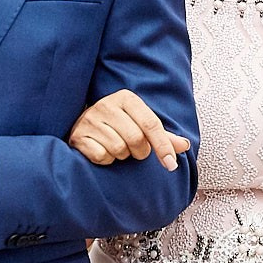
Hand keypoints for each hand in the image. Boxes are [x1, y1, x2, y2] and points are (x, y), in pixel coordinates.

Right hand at [67, 89, 189, 169]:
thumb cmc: (118, 125)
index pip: (151, 124)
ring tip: (116, 147)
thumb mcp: (141, 124)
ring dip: (121, 155)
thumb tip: (185, 145)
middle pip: (136, 139)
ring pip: (118, 149)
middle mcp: (106, 105)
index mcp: (126, 98)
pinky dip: (105, 159)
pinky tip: (102, 150)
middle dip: (139, 151)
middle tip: (134, 149)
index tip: (170, 164)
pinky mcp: (78, 135)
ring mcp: (90, 119)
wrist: (83, 125)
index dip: (163, 146)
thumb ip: (163, 136)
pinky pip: (101, 156)